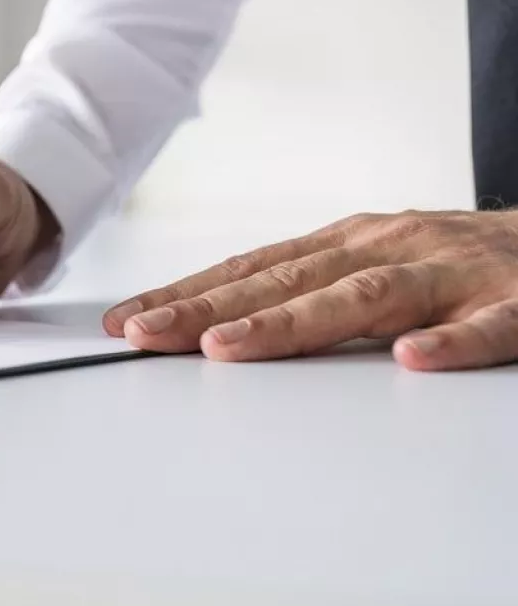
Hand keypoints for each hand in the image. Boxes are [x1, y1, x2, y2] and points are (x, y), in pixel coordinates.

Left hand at [103, 210, 517, 370]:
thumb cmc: (454, 263)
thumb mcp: (371, 267)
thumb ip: (307, 294)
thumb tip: (214, 327)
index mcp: (347, 245)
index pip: (249, 270)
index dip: (184, 295)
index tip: (123, 322)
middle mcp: (387, 248)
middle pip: (285, 281)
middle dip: (207, 309)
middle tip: (145, 335)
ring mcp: (449, 273)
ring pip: (366, 298)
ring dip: (293, 322)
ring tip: (231, 347)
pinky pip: (488, 325)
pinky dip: (452, 341)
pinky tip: (414, 359)